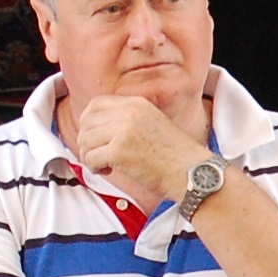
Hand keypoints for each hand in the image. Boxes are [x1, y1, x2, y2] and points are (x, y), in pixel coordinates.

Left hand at [77, 94, 208, 200]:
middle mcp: (129, 113)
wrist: (191, 172)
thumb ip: (128, 120)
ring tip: (107, 165)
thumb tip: (96, 130)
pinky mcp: (119, 151)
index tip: (96, 138)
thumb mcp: (152, 123)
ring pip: (85, 141)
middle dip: (88, 142)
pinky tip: (109, 171)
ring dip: (90, 156)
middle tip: (100, 156)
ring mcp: (123, 131)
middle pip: (86, 122)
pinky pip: (90, 158)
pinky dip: (94, 168)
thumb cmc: (174, 157)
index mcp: (137, 104)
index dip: (89, 123)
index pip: (95, 105)